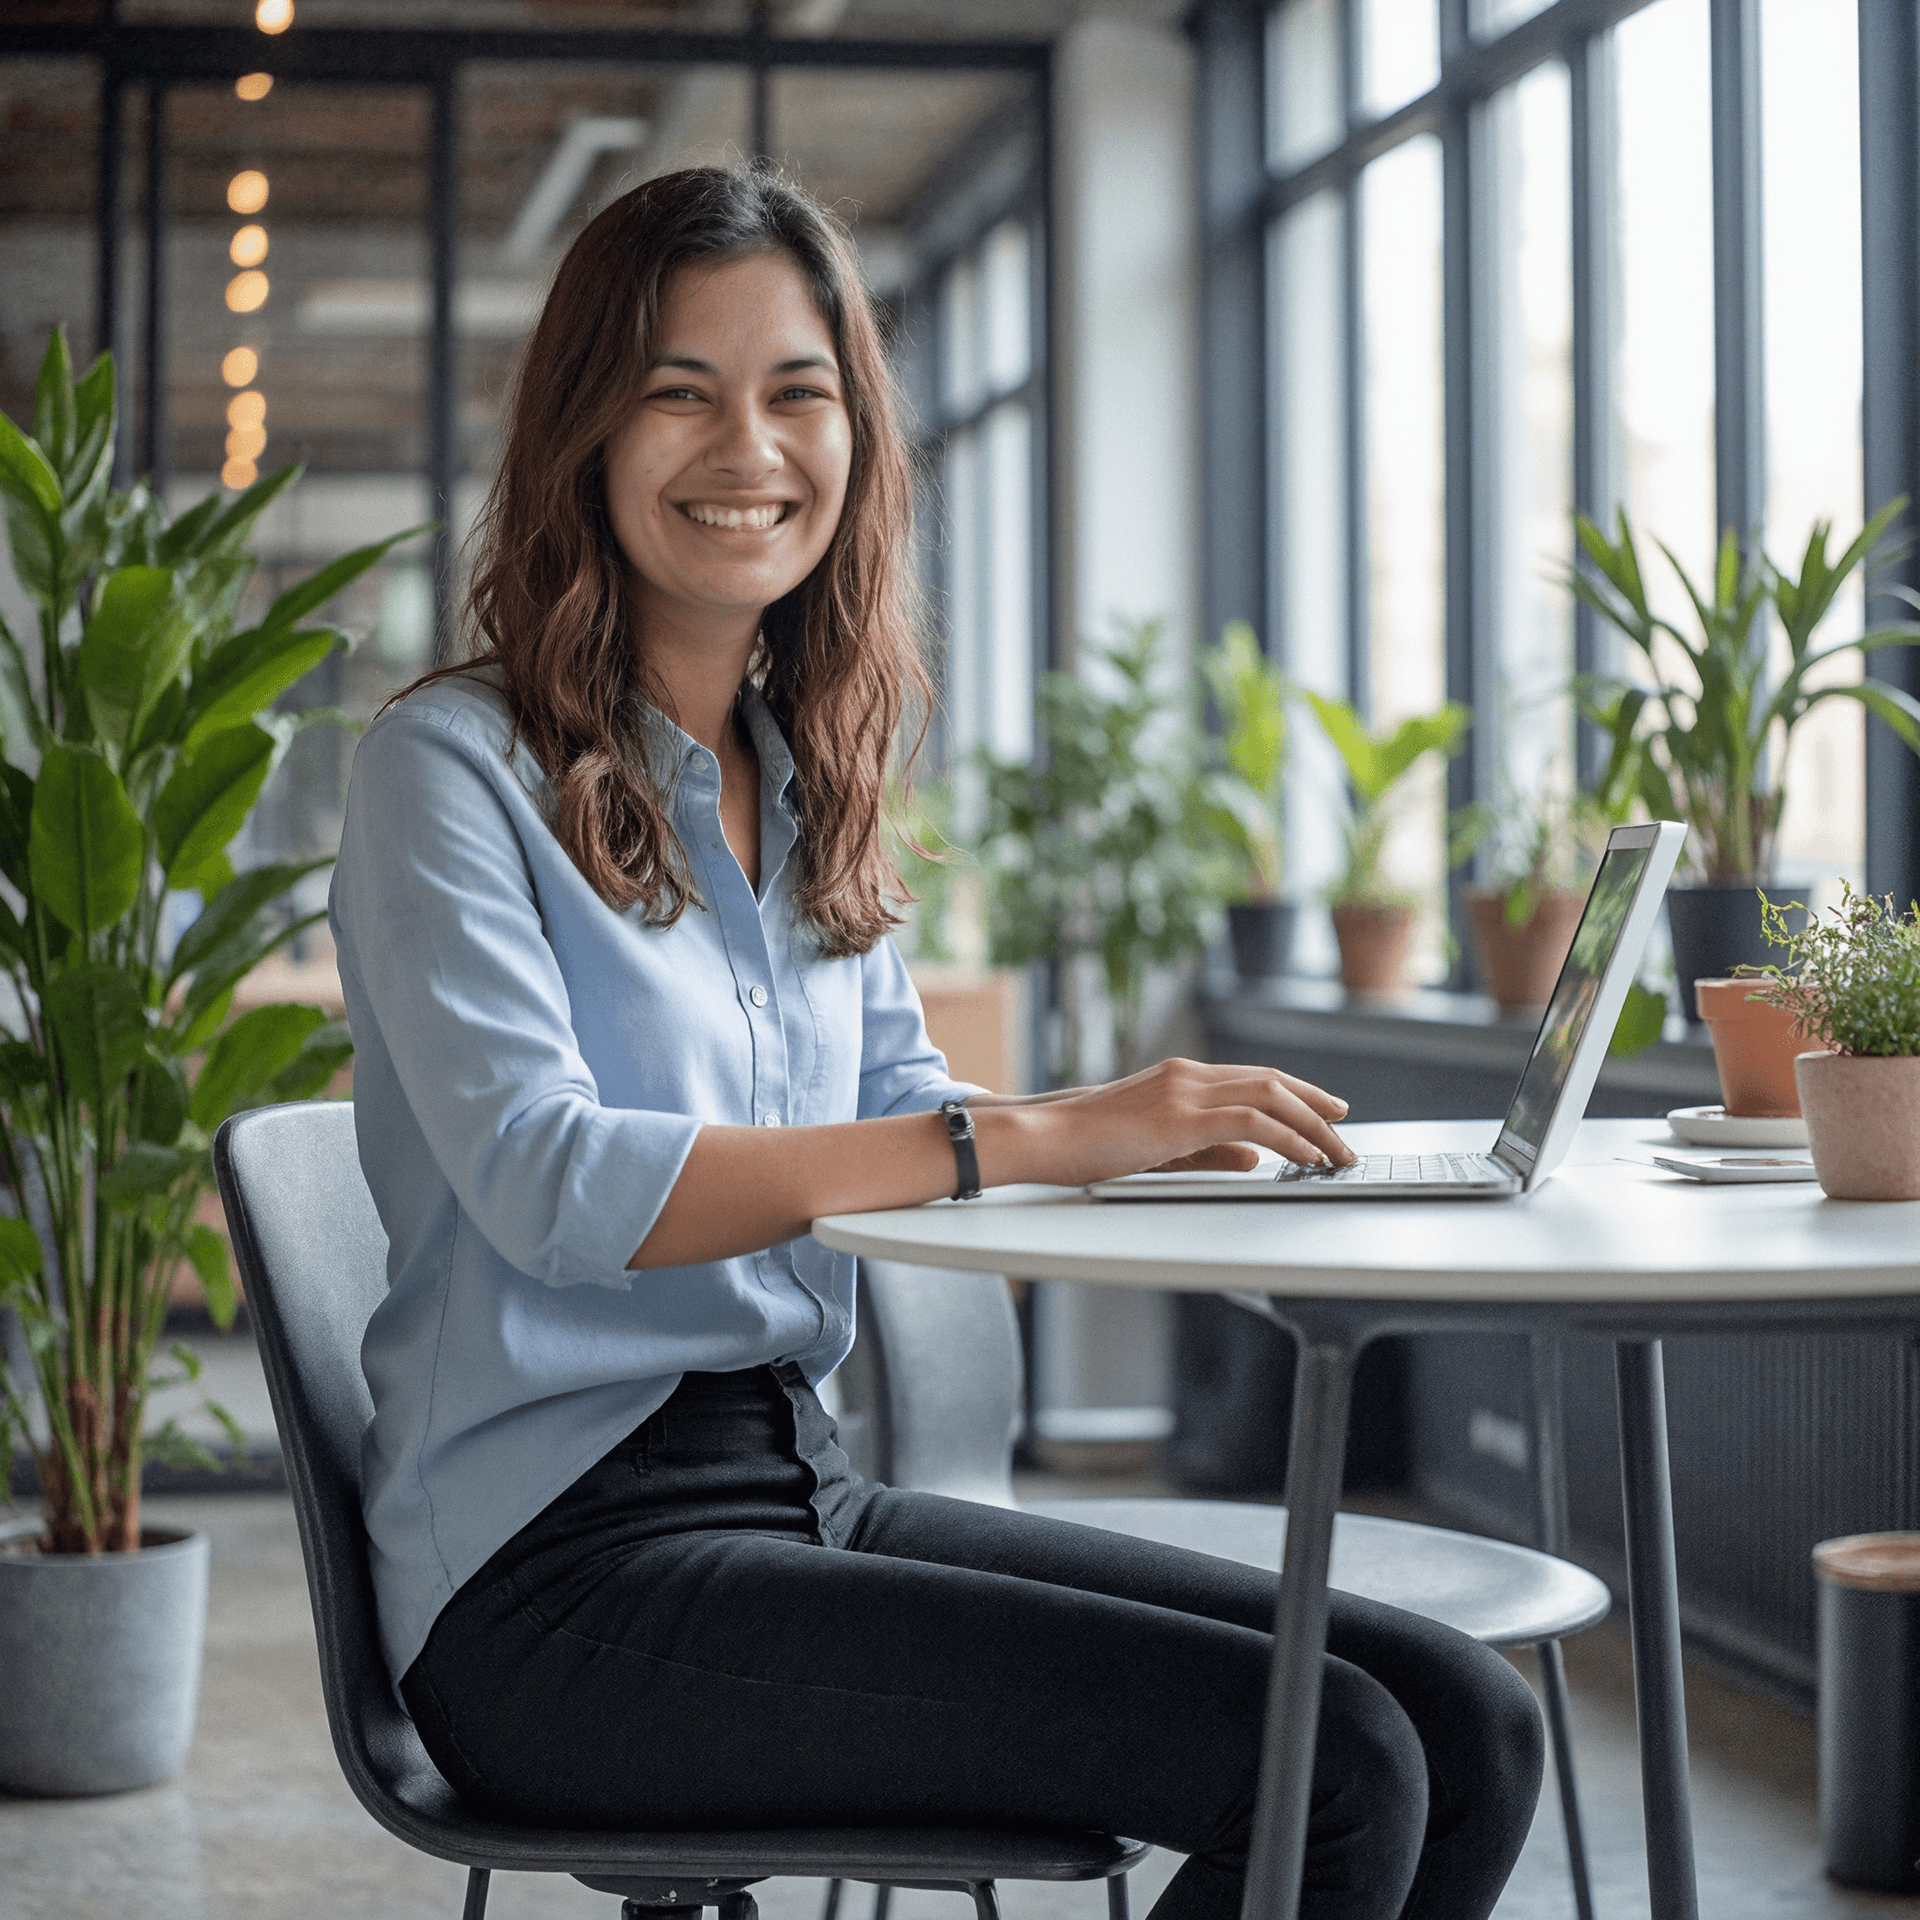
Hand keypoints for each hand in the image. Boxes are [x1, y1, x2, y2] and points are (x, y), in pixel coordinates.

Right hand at [975, 1057, 1355, 1189]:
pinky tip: (1307, 1155)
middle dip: (1315, 1105)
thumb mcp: (1158, 1147)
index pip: (1253, 1079)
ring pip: (1271, 1096)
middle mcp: (1188, 1074)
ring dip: (1312, 1124)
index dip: (1295, 1094)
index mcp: (1180, 1077)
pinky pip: (1252, 1123)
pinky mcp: (1182, 1117)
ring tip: (1337, 1151)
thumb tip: (1256, 1158)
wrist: (1045, 1136)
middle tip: (1344, 1127)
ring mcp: (1186, 1091)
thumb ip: (1209, 1151)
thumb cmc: (1087, 1144)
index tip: (1324, 1111)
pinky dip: (1288, 1137)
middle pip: (1271, 1082)